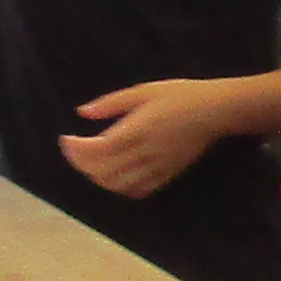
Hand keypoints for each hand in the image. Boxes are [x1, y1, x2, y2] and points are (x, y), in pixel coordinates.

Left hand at [60, 74, 242, 198]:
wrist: (214, 111)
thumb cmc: (179, 95)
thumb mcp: (144, 90)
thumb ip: (111, 103)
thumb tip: (82, 113)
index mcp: (137, 130)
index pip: (97, 149)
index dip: (76, 149)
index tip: (66, 139)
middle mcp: (145, 153)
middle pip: (103, 170)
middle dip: (81, 163)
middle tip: (73, 150)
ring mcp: (156, 168)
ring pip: (118, 184)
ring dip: (97, 178)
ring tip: (90, 164)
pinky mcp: (166, 175)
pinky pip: (138, 190)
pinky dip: (119, 188)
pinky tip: (113, 177)